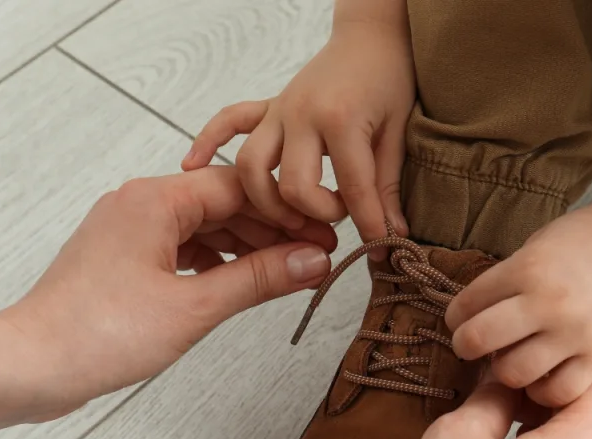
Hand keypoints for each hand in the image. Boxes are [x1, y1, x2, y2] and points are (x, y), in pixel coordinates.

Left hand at [0, 167, 337, 418]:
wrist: (31, 364)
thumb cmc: (95, 334)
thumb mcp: (195, 307)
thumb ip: (259, 279)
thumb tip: (311, 262)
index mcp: (155, 200)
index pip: (242, 186)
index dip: (289, 212)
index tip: (324, 237)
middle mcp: (139, 203)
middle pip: (225, 202)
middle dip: (272, 230)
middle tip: (316, 258)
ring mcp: (129, 228)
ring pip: (205, 224)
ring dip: (247, 247)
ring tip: (287, 273)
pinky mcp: (123, 255)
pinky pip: (183, 244)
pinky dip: (216, 260)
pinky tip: (240, 282)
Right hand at [182, 13, 414, 259]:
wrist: (371, 37)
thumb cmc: (389, 80)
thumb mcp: (397, 134)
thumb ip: (387, 186)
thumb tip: (392, 236)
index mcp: (340, 121)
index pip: (351, 189)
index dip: (369, 226)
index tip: (379, 248)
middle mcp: (300, 116)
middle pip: (290, 186)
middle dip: (315, 214)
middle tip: (338, 218)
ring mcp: (279, 111)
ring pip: (250, 165)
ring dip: (267, 200)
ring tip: (291, 217)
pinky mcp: (268, 106)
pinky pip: (228, 121)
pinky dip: (207, 141)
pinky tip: (194, 165)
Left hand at [445, 195, 591, 406]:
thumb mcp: (541, 242)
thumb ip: (511, 276)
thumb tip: (481, 311)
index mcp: (525, 268)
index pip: (465, 304)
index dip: (455, 317)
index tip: (461, 321)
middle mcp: (545, 302)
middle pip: (477, 342)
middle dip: (467, 347)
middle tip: (477, 346)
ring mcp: (574, 332)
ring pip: (514, 374)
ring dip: (506, 371)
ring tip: (515, 361)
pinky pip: (559, 391)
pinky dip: (545, 391)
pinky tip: (545, 377)